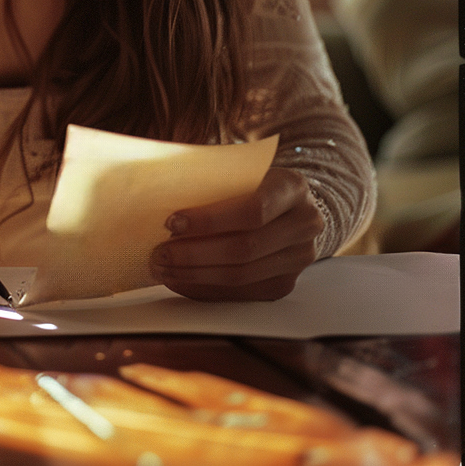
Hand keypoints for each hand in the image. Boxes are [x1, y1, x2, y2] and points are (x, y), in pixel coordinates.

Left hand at [149, 167, 323, 300]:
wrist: (288, 205)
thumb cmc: (252, 183)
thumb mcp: (240, 172)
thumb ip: (213, 183)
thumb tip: (159, 199)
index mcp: (293, 187)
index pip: (253, 209)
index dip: (210, 219)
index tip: (172, 221)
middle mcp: (304, 224)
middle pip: (246, 248)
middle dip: (195, 253)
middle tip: (160, 252)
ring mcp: (299, 258)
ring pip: (242, 275)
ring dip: (196, 275)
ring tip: (164, 269)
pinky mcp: (286, 283)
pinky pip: (242, 293)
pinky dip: (206, 288)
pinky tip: (181, 280)